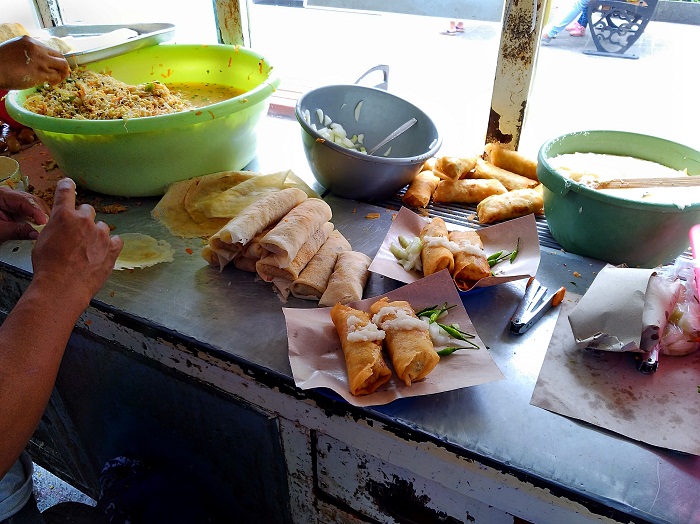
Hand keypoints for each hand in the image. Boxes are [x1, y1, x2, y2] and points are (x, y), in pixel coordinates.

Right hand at [0, 36, 69, 89]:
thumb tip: (36, 60)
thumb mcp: (14, 49)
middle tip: (61, 74)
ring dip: (62, 74)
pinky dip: (56, 81)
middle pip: (60, 57)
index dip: (54, 59)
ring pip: (62, 66)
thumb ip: (27, 52)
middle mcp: (37, 49)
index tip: (54, 65)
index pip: (49, 49)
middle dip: (63, 66)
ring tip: (57, 80)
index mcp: (29, 41)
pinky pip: (55, 77)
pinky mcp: (40, 73)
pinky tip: (51, 84)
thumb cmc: (0, 62)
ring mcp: (39, 61)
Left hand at [0, 185, 49, 241]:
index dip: (37, 211)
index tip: (43, 222)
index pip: (25, 200)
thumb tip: (35, 234)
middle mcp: (12, 198)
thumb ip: (15, 231)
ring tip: (47, 229)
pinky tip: (42, 229)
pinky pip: (32, 215)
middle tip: (49, 227)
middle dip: (42, 214)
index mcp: (3, 195)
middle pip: (34, 202)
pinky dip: (38, 222)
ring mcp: (16, 205)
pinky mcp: (18, 213)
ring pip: (35, 208)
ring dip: (42, 219)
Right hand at [31, 178, 122, 306]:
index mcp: (63, 215)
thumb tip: (61, 226)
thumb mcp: (43, 240)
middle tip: (76, 235)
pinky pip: (117, 240)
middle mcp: (84, 221)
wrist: (63, 286)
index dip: (67, 186)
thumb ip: (56, 227)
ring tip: (87, 250)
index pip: (66, 191)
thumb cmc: (48, 266)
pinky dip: (111, 245)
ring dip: (96, 234)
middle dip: (82, 219)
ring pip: (102, 226)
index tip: (69, 184)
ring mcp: (101, 234)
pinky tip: (103, 253)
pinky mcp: (113, 248)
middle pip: (88, 210)